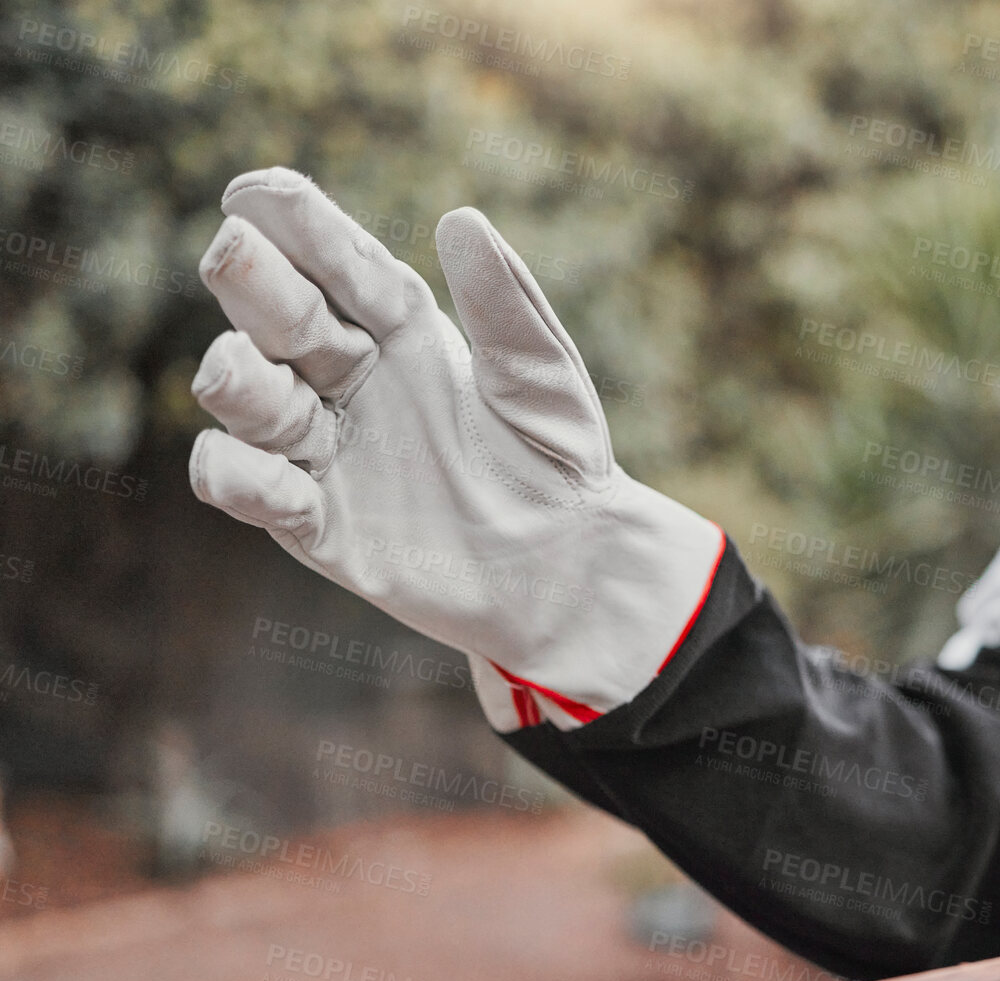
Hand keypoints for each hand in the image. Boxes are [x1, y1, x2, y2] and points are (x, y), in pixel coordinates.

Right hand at [189, 168, 722, 725]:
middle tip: (231, 249)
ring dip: (238, 379)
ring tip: (243, 366)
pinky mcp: (315, 522)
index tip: (258, 190)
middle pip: (282, 319)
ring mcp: (326, 449)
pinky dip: (241, 477)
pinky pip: (251, 490)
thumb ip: (504, 307)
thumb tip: (462, 220)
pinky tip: (260, 471)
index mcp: (403, 332)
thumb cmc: (559, 462)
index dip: (301, 228)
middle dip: (253, 284)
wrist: (567, 570)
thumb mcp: (542, 379)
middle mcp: (351, 380)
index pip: (343, 267)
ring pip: (248, 399)